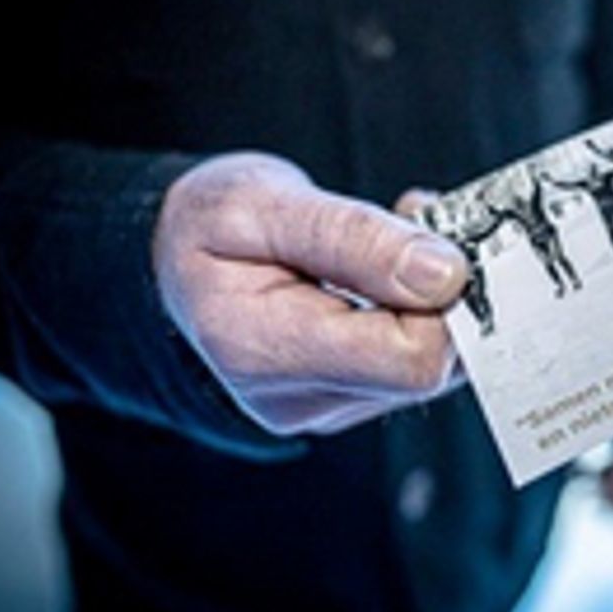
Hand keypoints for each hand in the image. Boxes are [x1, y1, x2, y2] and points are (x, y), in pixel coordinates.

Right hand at [154, 153, 467, 436]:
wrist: (165, 257)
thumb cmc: (204, 224)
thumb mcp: (263, 204)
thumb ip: (355, 239)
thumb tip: (445, 274)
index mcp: (266, 351)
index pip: (411, 359)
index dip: (446, 299)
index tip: (437, 235)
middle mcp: (298, 399)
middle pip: (429, 369)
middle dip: (447, 294)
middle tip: (424, 224)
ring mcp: (322, 407)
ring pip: (431, 369)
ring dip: (438, 299)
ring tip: (402, 238)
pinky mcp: (342, 400)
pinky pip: (412, 365)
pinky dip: (423, 312)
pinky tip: (396, 270)